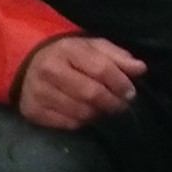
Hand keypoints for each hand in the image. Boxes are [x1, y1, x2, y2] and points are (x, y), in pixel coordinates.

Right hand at [14, 34, 142, 129]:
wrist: (31, 63)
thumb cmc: (70, 55)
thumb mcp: (94, 47)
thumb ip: (118, 56)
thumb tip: (140, 69)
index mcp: (67, 50)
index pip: (101, 69)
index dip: (120, 83)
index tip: (131, 92)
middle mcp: (49, 71)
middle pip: (91, 93)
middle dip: (112, 102)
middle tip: (121, 104)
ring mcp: (38, 92)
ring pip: (80, 111)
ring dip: (99, 113)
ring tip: (104, 108)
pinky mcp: (32, 111)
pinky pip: (67, 124)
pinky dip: (82, 122)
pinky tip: (86, 114)